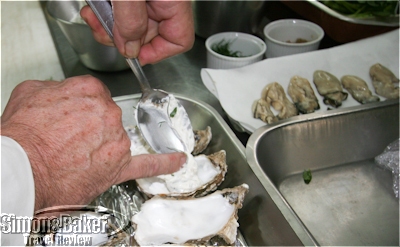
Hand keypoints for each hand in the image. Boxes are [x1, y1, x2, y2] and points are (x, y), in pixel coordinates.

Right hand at [0, 75, 185, 210]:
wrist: (22, 170)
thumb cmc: (23, 135)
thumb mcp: (31, 92)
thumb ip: (56, 87)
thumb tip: (64, 92)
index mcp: (91, 91)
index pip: (96, 95)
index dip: (81, 108)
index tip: (73, 116)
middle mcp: (108, 113)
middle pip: (106, 117)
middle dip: (90, 127)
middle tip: (68, 138)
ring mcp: (116, 140)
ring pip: (115, 138)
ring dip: (99, 146)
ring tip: (74, 154)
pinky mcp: (118, 167)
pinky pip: (148, 164)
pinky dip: (165, 163)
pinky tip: (176, 160)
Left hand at [81, 0, 194, 64]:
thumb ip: (130, 21)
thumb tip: (129, 49)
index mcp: (173, 1)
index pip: (178, 41)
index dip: (156, 54)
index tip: (133, 55)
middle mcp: (163, 1)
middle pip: (149, 34)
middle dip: (121, 38)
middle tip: (104, 32)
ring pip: (131, 23)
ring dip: (108, 26)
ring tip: (94, 17)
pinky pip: (122, 10)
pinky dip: (105, 12)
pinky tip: (95, 8)